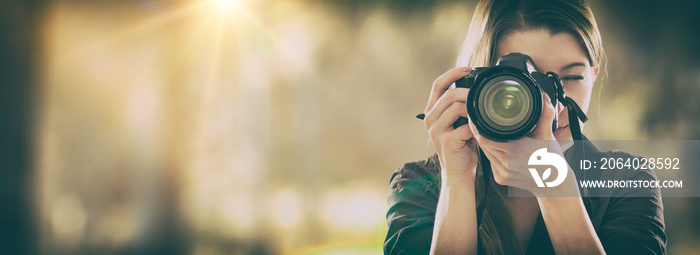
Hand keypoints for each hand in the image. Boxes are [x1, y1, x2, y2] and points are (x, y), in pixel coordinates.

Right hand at [424, 67, 477, 181]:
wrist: (458, 172)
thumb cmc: (461, 145)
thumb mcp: (457, 122)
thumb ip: (460, 106)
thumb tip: (475, 87)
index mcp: (432, 111)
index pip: (438, 84)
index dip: (452, 73)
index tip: (468, 69)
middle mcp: (430, 119)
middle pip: (448, 94)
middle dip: (467, 91)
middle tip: (481, 94)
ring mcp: (437, 131)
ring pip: (455, 108)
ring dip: (472, 108)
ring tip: (481, 114)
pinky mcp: (447, 142)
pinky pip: (465, 126)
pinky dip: (476, 126)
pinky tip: (480, 130)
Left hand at [471, 93, 567, 193]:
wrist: (553, 185)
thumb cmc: (551, 159)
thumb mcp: (548, 136)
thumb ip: (545, 115)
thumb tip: (543, 96)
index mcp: (516, 152)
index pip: (485, 139)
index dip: (478, 128)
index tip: (476, 117)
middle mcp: (507, 164)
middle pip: (483, 145)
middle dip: (481, 133)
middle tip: (479, 121)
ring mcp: (502, 174)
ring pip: (485, 153)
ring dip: (485, 143)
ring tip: (487, 132)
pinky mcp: (500, 179)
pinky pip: (490, 162)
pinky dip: (491, 153)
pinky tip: (497, 147)